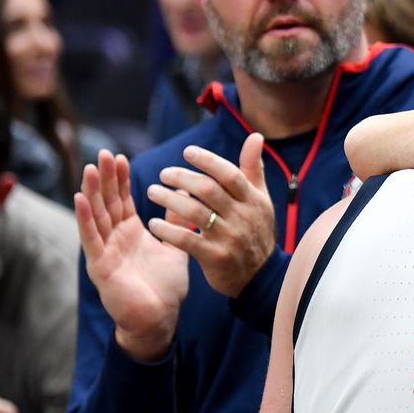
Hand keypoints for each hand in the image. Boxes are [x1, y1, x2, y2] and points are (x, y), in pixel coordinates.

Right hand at [74, 151, 188, 361]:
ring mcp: (105, 251)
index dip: (120, 179)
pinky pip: (91, 238)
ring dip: (92, 192)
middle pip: (107, 203)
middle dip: (105, 178)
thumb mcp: (174, 246)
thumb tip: (188, 195)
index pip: (123, 200)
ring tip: (90, 168)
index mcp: (132, 233)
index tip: (120, 156)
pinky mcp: (100, 266)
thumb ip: (177, 222)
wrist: (160, 319)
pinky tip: (80, 199)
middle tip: (103, 153)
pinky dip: (85, 218)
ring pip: (97, 216)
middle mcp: (115, 239)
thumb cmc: (165, 286)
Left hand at [146, 133, 275, 297]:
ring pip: (195, 212)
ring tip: (152, 192)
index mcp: (253, 200)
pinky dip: (168, 230)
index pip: (230, 174)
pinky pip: (187, 240)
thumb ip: (253, 169)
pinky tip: (154, 223)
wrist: (261, 277)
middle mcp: (242, 217)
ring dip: (169, 200)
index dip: (208, 161)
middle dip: (182, 178)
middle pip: (209, 190)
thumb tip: (256, 136)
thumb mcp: (260, 200)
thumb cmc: (256, 232)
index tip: (187, 152)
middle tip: (162, 173)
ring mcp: (229, 238)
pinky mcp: (215, 258)